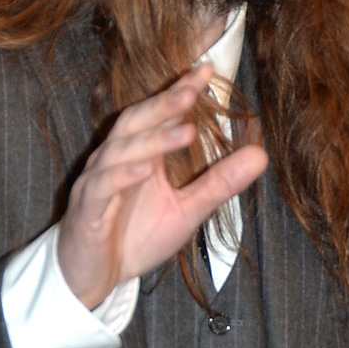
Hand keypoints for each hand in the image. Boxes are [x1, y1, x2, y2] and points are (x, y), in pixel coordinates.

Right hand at [55, 63, 267, 309]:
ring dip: (153, 140)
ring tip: (187, 131)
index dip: (180, 92)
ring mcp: (98, 183)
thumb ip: (220, 183)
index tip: (207, 71)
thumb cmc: (134, 237)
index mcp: (141, 156)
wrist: (94, 276)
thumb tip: (262, 155)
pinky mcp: (86, 210)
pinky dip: (121, 177)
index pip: (160, 115)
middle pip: (137, 122)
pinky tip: (144, 171)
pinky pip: (102, 187)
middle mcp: (116, 160)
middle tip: (194, 90)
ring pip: (121, 152)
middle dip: (164, 104)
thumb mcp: (187, 211)